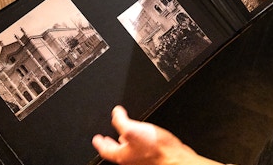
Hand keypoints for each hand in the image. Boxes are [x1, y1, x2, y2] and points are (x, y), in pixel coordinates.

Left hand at [92, 106, 222, 164]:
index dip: (99, 142)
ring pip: (128, 150)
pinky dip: (136, 142)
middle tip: (105, 139)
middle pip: (116, 151)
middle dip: (110, 143)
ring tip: (121, 135)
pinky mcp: (152, 156)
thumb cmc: (157, 149)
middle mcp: (131, 159)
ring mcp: (142, 159)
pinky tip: (142, 137)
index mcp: (122, 154)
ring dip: (123, 142)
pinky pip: (139, 148)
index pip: (105, 149)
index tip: (96, 138)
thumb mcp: (133, 129)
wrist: (176, 159)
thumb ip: (121, 120)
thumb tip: (115, 112)